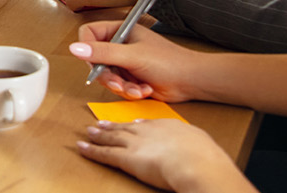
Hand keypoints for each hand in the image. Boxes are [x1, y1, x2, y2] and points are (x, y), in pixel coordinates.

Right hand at [70, 20, 203, 102]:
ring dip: (121, 86)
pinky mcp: (130, 77)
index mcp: (120, 30)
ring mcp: (125, 62)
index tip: (94, 63)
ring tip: (137, 88)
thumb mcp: (133, 56)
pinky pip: (118, 87)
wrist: (191, 81)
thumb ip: (103, 52)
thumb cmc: (170, 61)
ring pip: (106, 77)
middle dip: (108, 76)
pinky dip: (129, 92)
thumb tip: (75, 48)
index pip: (89, 34)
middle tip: (119, 83)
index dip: (87, 49)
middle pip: (95, 60)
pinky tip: (144, 90)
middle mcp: (120, 44)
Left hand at [79, 119, 249, 191]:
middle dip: (113, 125)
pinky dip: (91, 151)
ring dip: (99, 135)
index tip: (133, 123)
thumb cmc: (204, 158)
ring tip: (89, 131)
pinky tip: (82, 148)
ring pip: (112, 137)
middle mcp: (149, 131)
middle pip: (127, 127)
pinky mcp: (126, 158)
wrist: (196, 163)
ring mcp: (136, 143)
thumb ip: (192, 143)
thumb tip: (195, 148)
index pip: (149, 123)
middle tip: (102, 123)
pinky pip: (104, 154)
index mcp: (169, 126)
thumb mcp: (201, 143)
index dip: (138, 124)